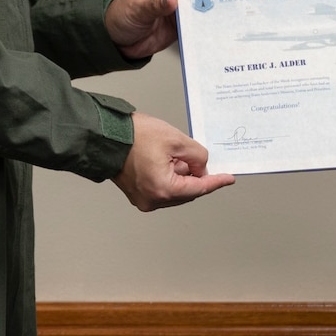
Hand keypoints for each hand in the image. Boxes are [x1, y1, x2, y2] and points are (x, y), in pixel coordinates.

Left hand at [105, 0, 242, 58]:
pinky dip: (210, 19)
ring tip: (235, 4)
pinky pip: (200, 17)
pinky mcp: (183, 18)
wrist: (117, 40)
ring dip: (217, 2)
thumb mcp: (137, 8)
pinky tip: (221, 21)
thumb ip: (156, 4)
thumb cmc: (121, 16)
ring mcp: (180, 2)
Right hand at [112, 112, 234, 210]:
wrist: (108, 136)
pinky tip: (169, 162)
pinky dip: (171, 179)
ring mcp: (143, 199)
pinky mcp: (137, 194)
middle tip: (201, 160)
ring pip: (175, 192)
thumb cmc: (135, 136)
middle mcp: (152, 200)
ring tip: (176, 156)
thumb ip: (197, 157)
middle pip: (187, 192)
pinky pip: (162, 189)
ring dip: (183, 177)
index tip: (228, 179)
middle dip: (197, 177)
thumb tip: (202, 168)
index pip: (199, 188)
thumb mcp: (177, 140)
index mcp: (163, 189)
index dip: (216, 181)